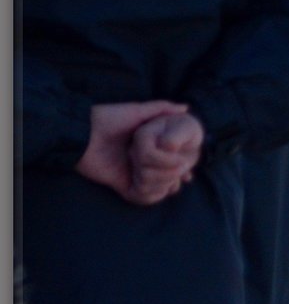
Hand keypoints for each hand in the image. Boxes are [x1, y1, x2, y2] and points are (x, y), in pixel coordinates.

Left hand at [75, 101, 192, 203]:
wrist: (83, 134)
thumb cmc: (109, 119)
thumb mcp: (138, 111)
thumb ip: (161, 108)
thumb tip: (186, 107)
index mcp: (145, 144)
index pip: (168, 156)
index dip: (180, 162)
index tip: (190, 166)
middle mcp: (140, 159)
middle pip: (164, 173)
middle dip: (175, 176)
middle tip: (185, 177)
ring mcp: (131, 172)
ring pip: (155, 185)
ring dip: (166, 185)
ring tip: (174, 183)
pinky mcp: (122, 184)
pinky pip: (140, 195)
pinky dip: (151, 196)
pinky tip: (163, 190)